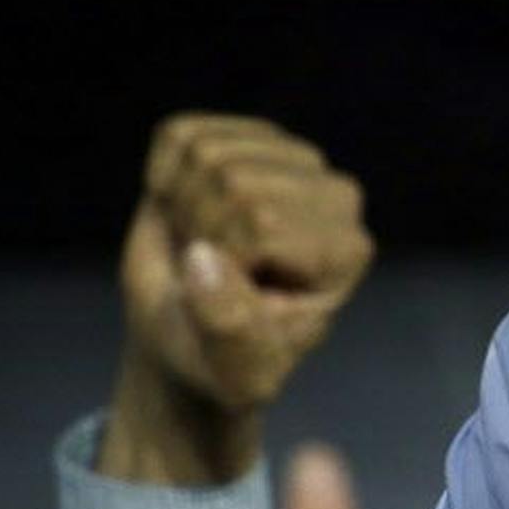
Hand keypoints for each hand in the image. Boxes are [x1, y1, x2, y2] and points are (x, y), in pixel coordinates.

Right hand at [104, 114, 374, 483]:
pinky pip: (178, 135)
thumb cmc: (224, 360)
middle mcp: (333, 195)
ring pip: (205, 154)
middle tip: (211, 271)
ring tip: (203, 246)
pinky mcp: (243, 136)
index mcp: (346, 250)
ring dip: (182, 207)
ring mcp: (291, 159)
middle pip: (232, 180)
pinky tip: (185, 210)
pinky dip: (161, 177)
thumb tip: (204, 260)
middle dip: (200, 232)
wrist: (191, 336)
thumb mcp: (236, 373)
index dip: (224, 263)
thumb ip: (229, 328)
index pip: (261, 224)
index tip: (233, 298)